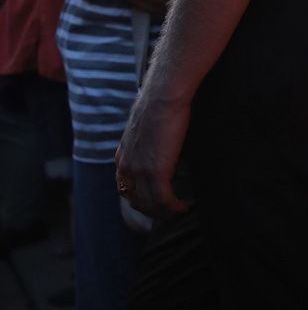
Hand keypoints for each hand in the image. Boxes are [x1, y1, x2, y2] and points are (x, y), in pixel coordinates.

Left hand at [114, 87, 190, 217]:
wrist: (162, 97)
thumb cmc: (160, 106)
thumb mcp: (146, 129)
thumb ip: (149, 144)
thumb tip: (164, 149)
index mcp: (122, 157)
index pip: (126, 188)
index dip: (140, 199)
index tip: (157, 202)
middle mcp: (126, 167)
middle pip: (136, 201)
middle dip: (153, 210)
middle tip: (171, 212)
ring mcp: (139, 171)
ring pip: (150, 204)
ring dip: (165, 212)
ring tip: (180, 211)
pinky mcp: (156, 172)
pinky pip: (163, 200)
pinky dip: (174, 207)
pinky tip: (184, 207)